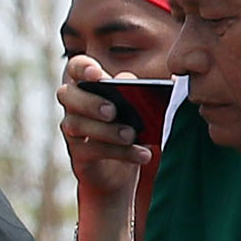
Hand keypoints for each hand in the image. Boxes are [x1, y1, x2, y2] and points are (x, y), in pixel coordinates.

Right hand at [59, 53, 150, 219]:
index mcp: (90, 86)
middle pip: (66, 94)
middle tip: (112, 111)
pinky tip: (143, 154)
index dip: (82, 68)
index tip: (99, 76)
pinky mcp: (79, 156)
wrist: (121, 172)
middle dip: (89, 101)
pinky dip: (121, 152)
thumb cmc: (132, 129)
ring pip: (76, 124)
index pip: (75, 68)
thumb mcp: (143, 109)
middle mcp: (74, 106)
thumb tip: (174, 81)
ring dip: (106, 129)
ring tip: (131, 135)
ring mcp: (73, 132)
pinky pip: (93, 150)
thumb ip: (151, 93)